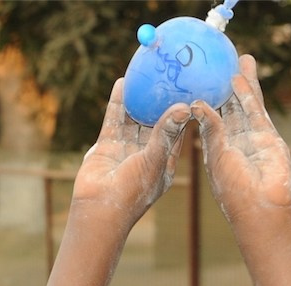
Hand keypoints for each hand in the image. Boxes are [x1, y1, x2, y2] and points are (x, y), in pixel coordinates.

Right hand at [72, 78, 190, 219]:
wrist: (99, 208)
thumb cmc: (134, 190)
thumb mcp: (155, 159)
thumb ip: (167, 133)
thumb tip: (185, 107)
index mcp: (165, 161)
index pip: (179, 132)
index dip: (184, 112)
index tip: (190, 90)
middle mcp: (147, 153)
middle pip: (157, 121)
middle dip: (161, 100)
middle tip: (169, 74)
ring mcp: (127, 149)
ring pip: (135, 118)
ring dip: (140, 98)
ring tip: (146, 73)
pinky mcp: (108, 145)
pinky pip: (115, 119)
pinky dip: (118, 102)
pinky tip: (122, 82)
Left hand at [194, 56, 290, 225]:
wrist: (261, 208)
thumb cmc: (233, 190)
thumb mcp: (216, 156)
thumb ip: (211, 129)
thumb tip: (196, 104)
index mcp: (216, 150)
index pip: (209, 119)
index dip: (206, 99)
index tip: (200, 79)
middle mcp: (234, 142)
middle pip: (230, 107)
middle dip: (227, 85)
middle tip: (222, 62)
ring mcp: (252, 138)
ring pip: (245, 105)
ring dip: (242, 83)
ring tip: (239, 59)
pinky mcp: (268, 136)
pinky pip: (256, 111)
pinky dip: (249, 95)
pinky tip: (241, 78)